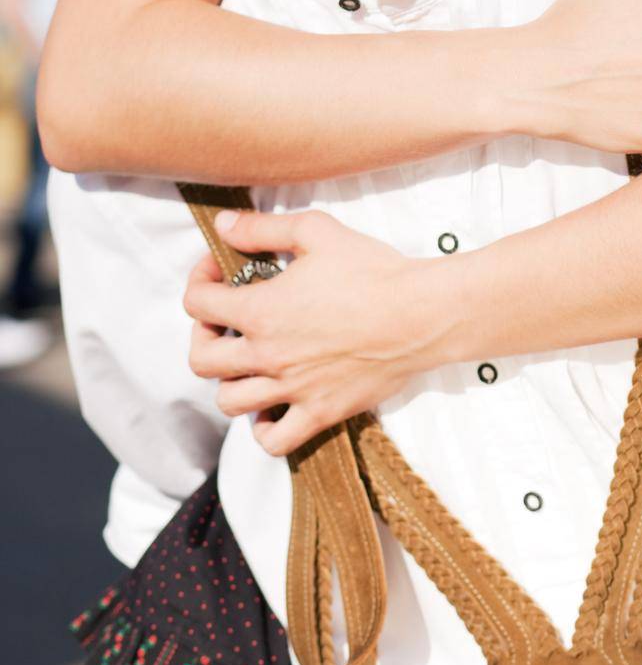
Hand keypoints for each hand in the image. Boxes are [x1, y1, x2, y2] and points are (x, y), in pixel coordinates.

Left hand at [185, 209, 450, 455]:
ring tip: (248, 360)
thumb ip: (262, 228)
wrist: (420, 313)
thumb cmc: (372, 269)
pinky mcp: (321, 412)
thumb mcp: (316, 231)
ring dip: (229, 379)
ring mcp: (293, 390)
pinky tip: (272, 404)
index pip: (197, 304)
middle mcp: (268, 355)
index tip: (219, 271)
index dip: (200, 280)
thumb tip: (222, 224)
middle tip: (225, 320)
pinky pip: (274, 440)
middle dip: (203, 334)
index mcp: (261, 311)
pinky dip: (263, 427)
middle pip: (202, 359)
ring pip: (229, 402)